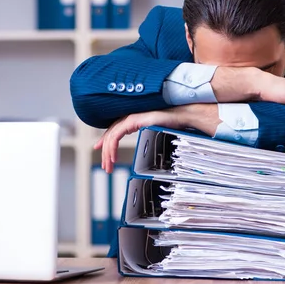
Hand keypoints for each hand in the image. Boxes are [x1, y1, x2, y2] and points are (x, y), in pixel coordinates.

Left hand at [94, 105, 217, 172]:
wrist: (182, 116)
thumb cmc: (173, 124)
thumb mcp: (155, 134)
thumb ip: (147, 138)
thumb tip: (146, 150)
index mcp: (133, 120)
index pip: (114, 132)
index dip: (106, 143)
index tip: (102, 153)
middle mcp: (129, 118)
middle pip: (110, 136)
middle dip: (105, 153)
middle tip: (106, 167)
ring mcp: (130, 118)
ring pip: (111, 137)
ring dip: (107, 153)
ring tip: (108, 166)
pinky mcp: (133, 120)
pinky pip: (116, 136)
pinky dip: (112, 148)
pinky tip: (113, 158)